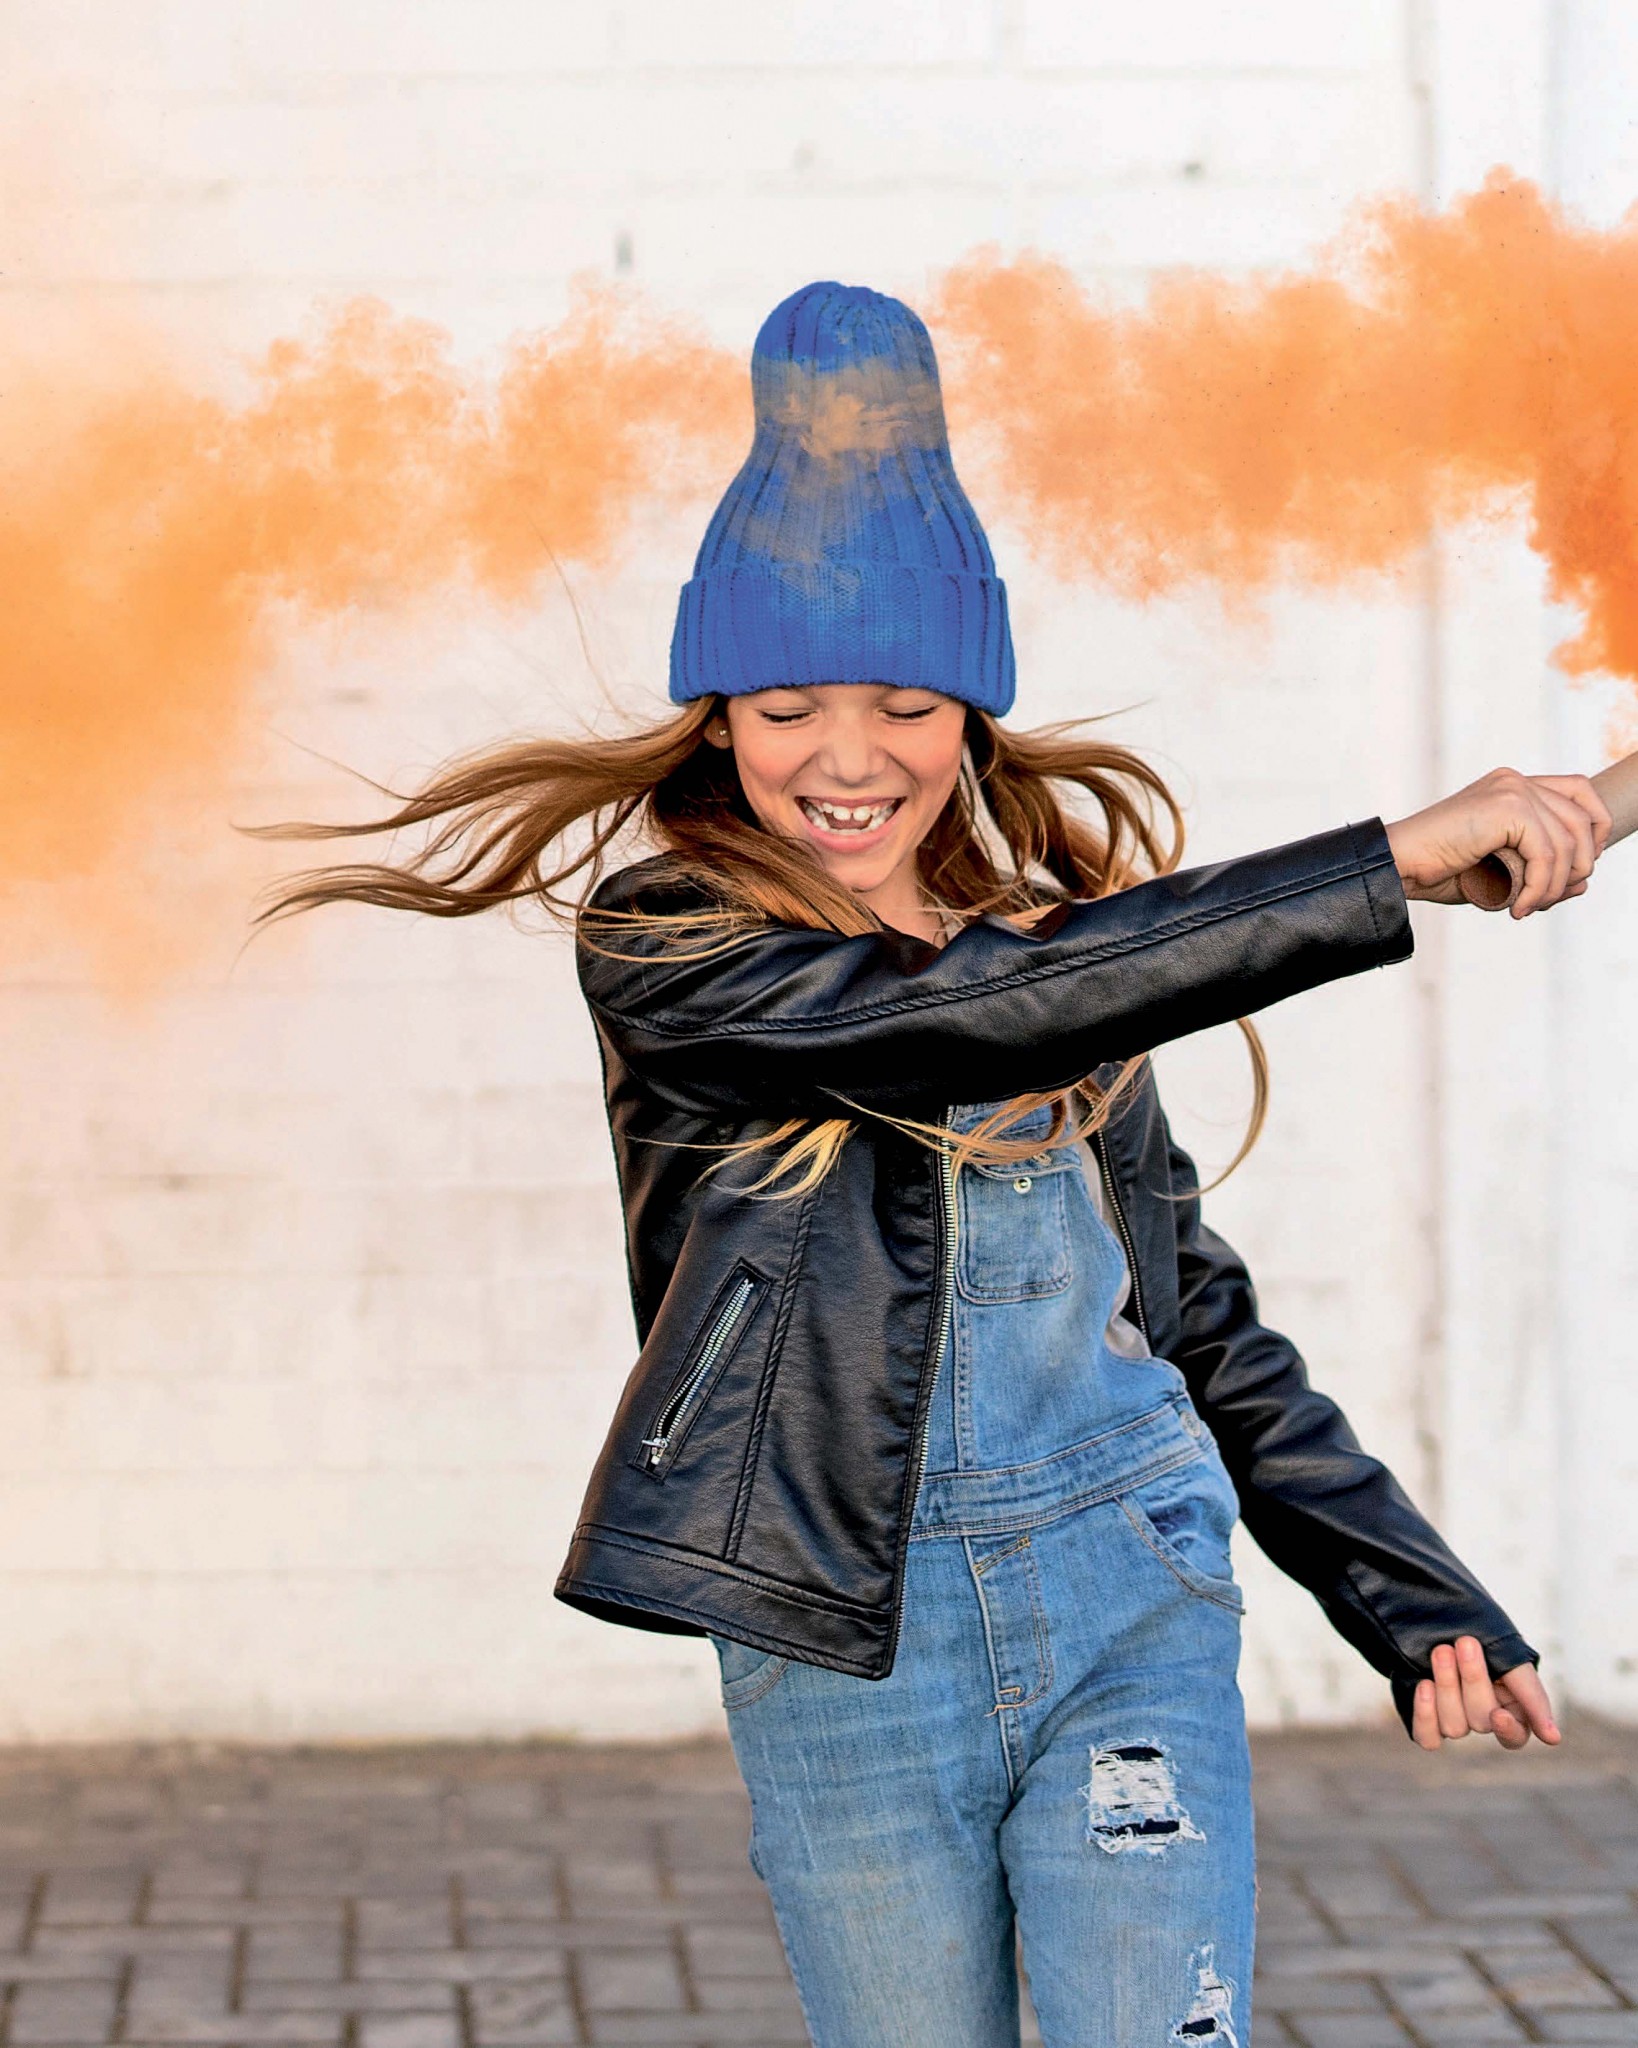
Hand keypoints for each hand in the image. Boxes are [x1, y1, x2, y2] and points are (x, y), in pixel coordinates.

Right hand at [1386, 768, 1610, 916]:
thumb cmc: (1436, 871)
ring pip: (1567, 841)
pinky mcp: (1506, 806)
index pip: (1579, 792)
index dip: (1592, 829)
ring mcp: (1511, 789)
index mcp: (1512, 786)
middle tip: (1546, 899)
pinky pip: (1546, 853)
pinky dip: (1539, 888)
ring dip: (1554, 885)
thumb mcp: (1500, 872)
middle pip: (1581, 817)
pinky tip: (1518, 907)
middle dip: (1578, 864)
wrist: (1396, 867)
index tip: (1576, 868)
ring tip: (1527, 907)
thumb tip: (1584, 882)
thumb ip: (1541, 872)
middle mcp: (1515, 781)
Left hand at [1410, 1636, 1561, 1750]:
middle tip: (1466, 1642)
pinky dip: (1425, 1714)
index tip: (1499, 1714)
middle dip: (1472, 1680)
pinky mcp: (1426, 1717)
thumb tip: (1553, 1739)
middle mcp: (1482, 1717)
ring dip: (1447, 1686)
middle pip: (1482, 1722)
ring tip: (1441, 1651)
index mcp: (1511, 1706)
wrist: (1436, 1605)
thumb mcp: (1512, 1654)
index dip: (1507, 1730)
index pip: (1515, 1737)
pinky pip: (1428, 1737)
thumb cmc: (1480, 1628)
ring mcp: (1453, 1718)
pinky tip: (1425, 1685)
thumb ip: (1532, 1694)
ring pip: (1454, 1728)